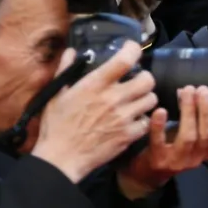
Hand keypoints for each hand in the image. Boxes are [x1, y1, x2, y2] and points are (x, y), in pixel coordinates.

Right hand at [32, 42, 159, 183]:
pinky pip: (147, 121)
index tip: (132, 48)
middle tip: (137, 81)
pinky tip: (132, 119)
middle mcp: (113, 99)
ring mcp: (123, 118)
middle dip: (145, 78)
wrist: (61, 158)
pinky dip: (143, 119)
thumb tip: (71, 52)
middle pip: (148, 80)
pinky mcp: (129, 135)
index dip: (133, 50)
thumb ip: (65, 71)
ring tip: (136, 101)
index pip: (125, 60)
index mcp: (95, 85)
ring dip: (145, 98)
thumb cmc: (56, 126)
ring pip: (151, 100)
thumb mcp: (56, 95)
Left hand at [118, 86, 207, 198]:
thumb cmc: (171, 150)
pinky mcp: (158, 160)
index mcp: (207, 153)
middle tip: (201, 89)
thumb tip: (197, 92)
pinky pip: (159, 142)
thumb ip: (197, 122)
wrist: (147, 175)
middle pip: (207, 134)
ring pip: (189, 136)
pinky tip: (161, 110)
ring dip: (189, 112)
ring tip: (185, 92)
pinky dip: (160, 126)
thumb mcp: (190, 139)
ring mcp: (177, 161)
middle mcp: (195, 159)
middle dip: (206, 109)